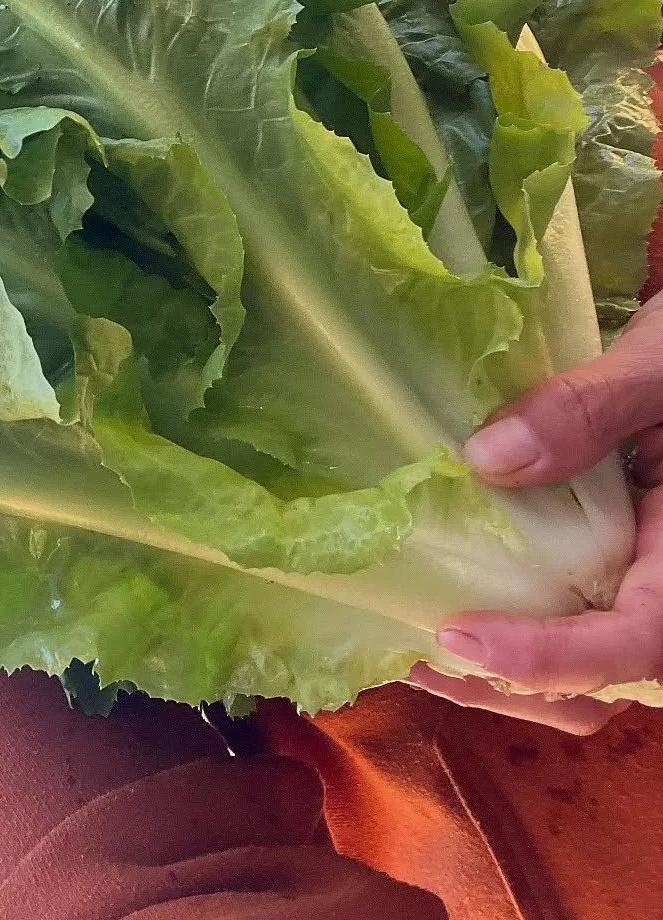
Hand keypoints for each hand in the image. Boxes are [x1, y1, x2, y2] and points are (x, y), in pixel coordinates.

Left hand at [410, 291, 662, 728]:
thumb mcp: (657, 368)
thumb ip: (588, 410)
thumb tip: (486, 458)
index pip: (634, 642)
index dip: (547, 656)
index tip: (458, 636)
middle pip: (603, 681)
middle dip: (508, 683)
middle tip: (413, 653)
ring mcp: (645, 581)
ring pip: (588, 668)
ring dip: (505, 672)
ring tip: (413, 645)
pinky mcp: (621, 564)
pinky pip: (576, 618)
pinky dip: (517, 627)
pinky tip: (448, 600)